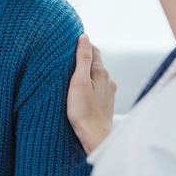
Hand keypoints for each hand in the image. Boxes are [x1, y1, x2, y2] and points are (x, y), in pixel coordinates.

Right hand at [67, 34, 116, 153]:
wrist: (95, 137)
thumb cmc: (84, 111)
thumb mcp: (78, 81)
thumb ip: (82, 59)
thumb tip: (84, 38)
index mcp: (101, 72)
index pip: (93, 49)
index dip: (81, 45)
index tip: (68, 46)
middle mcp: (108, 80)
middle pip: (95, 62)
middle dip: (83, 59)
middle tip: (66, 61)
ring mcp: (109, 91)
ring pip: (96, 76)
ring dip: (86, 74)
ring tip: (71, 78)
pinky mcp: (106, 102)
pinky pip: (97, 87)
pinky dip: (89, 86)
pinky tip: (81, 93)